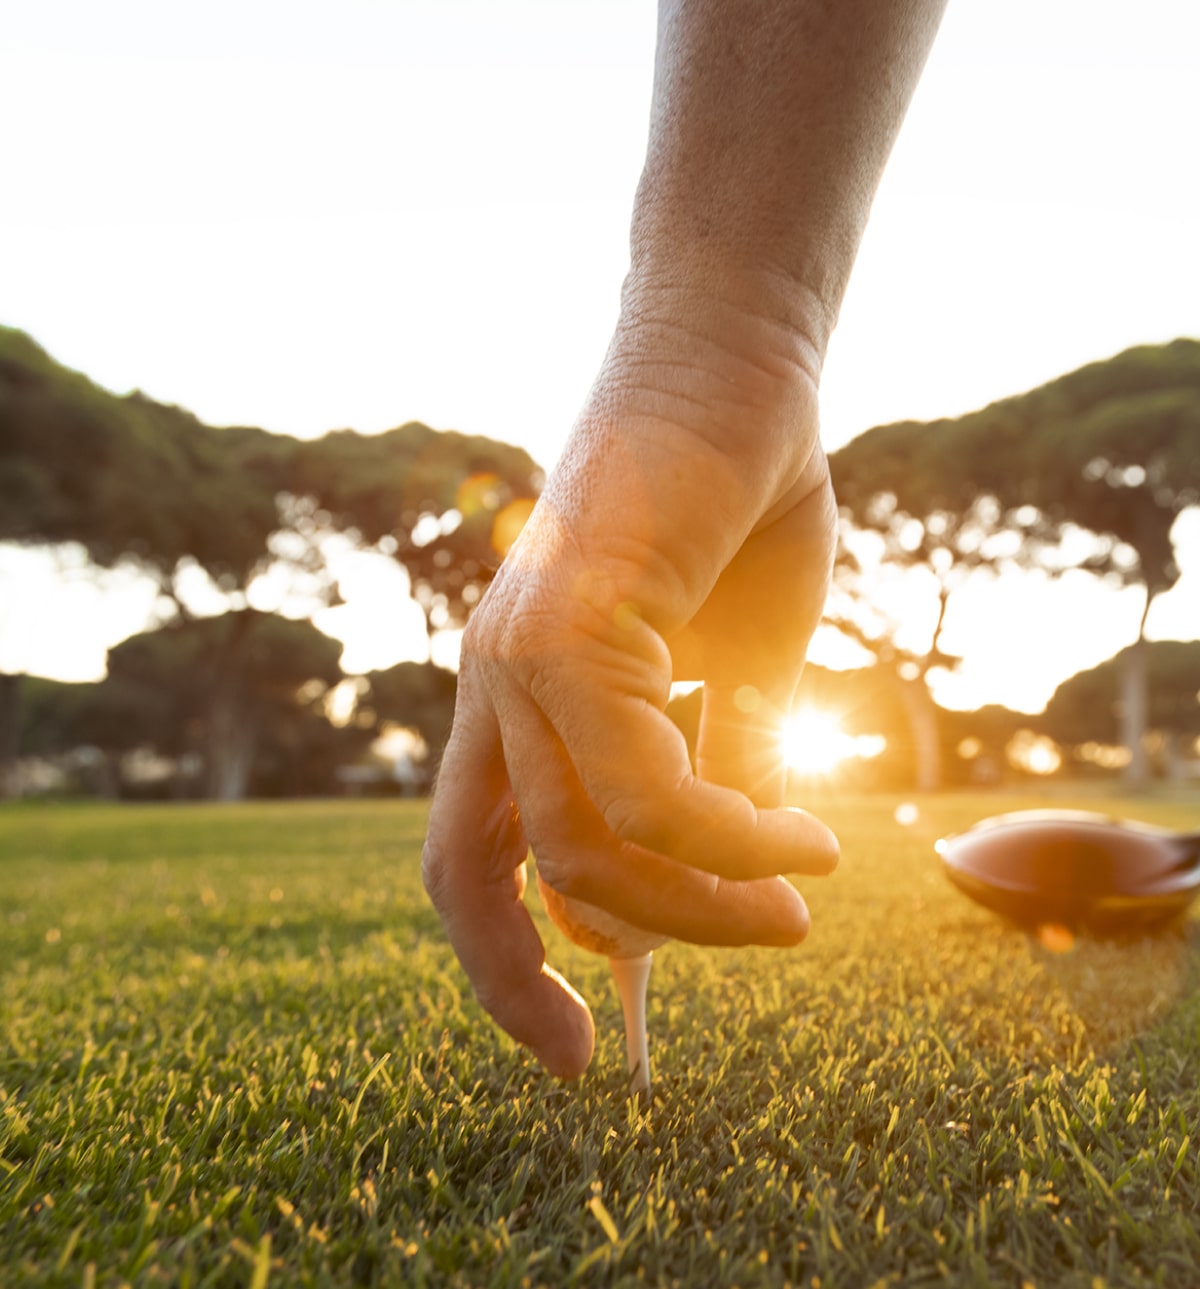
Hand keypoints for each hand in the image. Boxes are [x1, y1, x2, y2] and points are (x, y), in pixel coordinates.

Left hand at [421, 295, 839, 1077]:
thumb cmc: (734, 509)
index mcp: (516, 702)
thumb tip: (716, 876)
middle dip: (570, 974)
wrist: (738, 365)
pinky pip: (647, 781)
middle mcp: (495, 686)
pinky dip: (733, 835)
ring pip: (583, 845)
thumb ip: (711, 768)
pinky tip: (806, 839)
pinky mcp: (572, 621)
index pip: (472, 863)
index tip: (581, 1049)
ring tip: (801, 905)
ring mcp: (520, 652)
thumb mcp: (731, 670)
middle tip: (714, 992)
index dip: (507, 967)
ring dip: (702, 904)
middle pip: (488, 877)